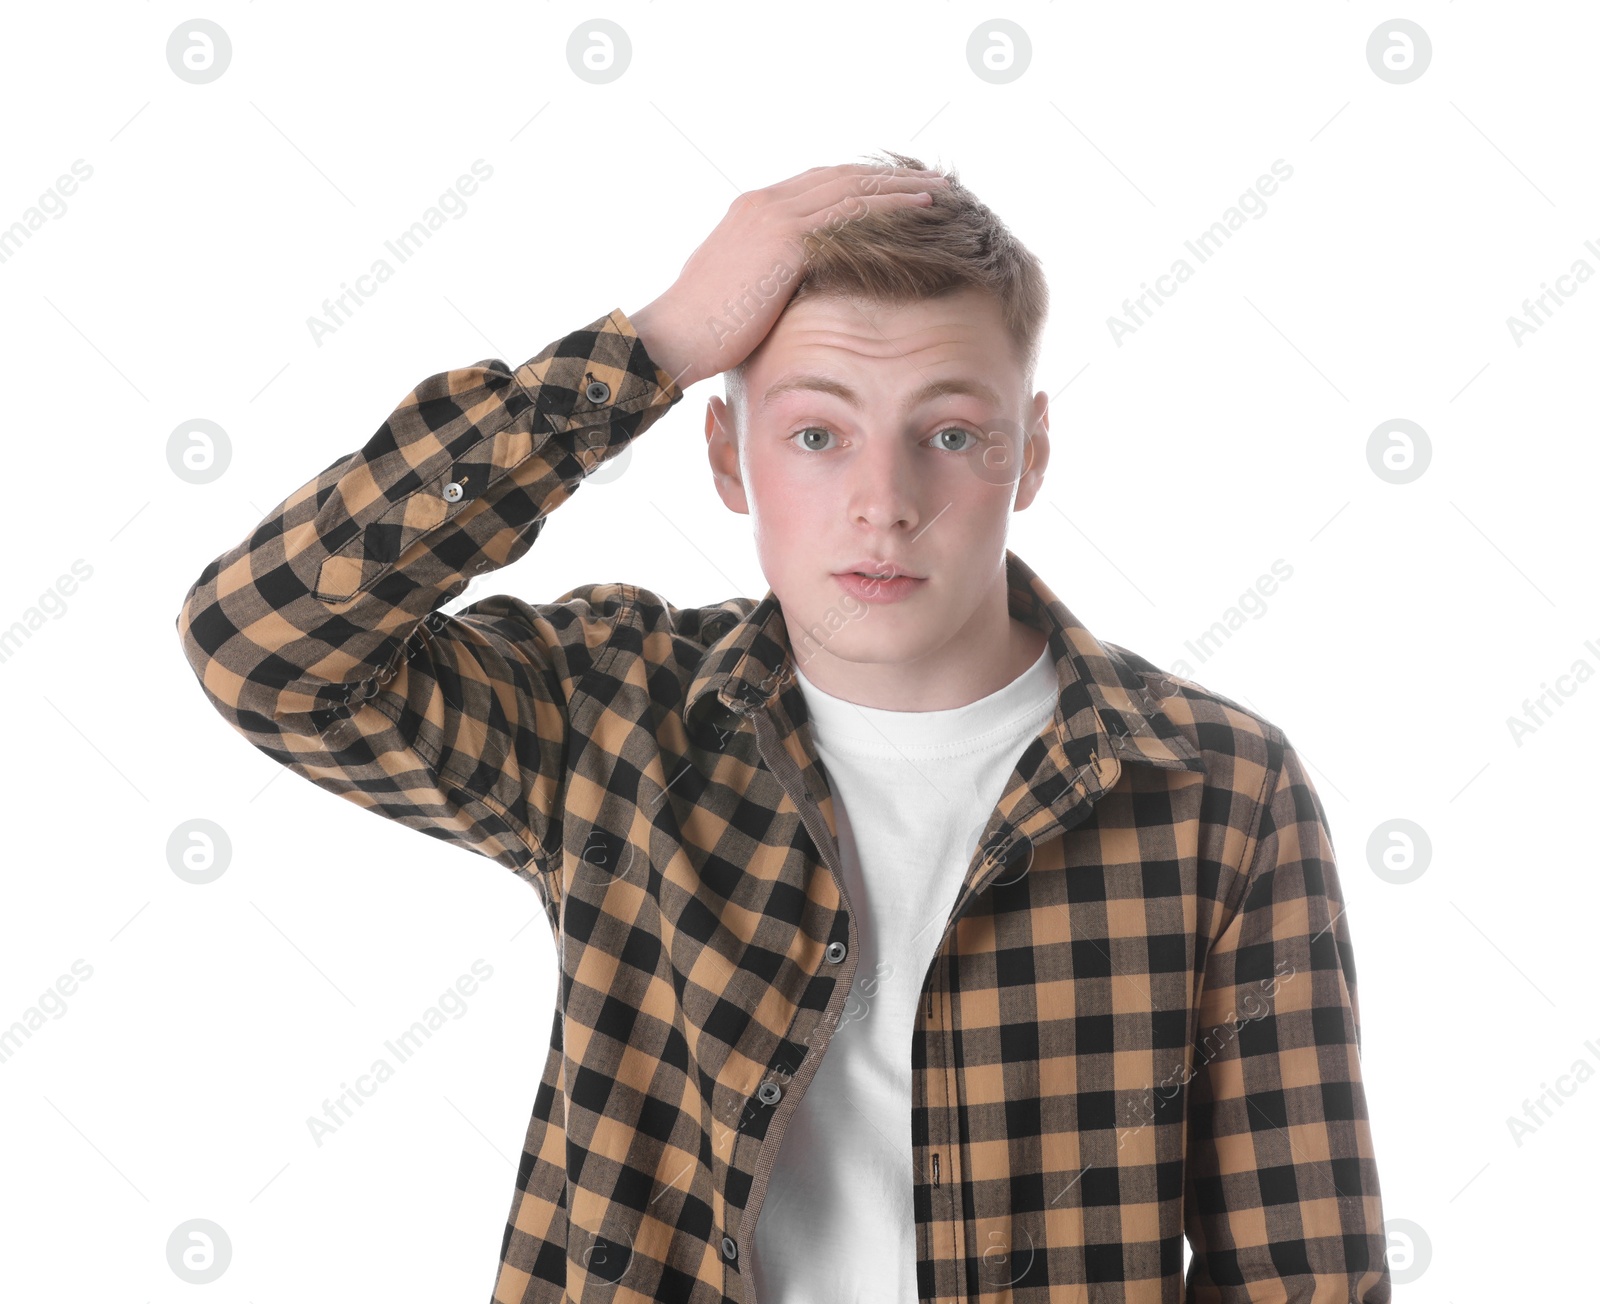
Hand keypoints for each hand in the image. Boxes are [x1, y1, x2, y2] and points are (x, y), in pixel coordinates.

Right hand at [630, 161, 948, 390]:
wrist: (672, 337)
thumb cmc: (700, 332)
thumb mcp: (738, 293)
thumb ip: (767, 279)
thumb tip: (789, 297)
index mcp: (752, 212)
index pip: (816, 185)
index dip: (858, 186)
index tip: (892, 192)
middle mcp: (765, 203)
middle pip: (840, 177)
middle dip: (886, 179)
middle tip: (929, 182)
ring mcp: (775, 216)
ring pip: (852, 189)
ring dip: (899, 189)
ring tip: (939, 191)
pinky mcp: (786, 240)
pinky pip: (851, 215)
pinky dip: (889, 209)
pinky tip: (921, 213)